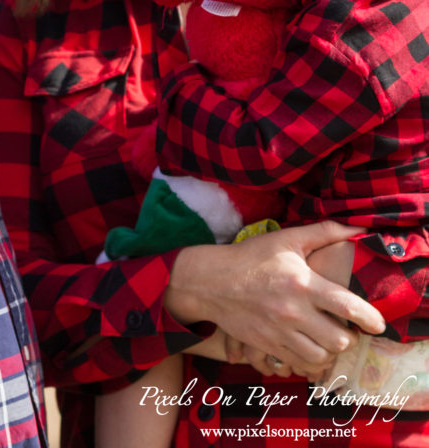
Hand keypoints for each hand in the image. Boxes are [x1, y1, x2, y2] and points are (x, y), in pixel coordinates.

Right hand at [164, 221, 384, 373]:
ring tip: (326, 338)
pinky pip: (298, 364)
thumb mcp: (287, 239)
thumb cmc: (253, 257)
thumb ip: (324, 232)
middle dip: (347, 336)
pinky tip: (307, 346)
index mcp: (302, 283)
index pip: (346, 306)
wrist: (212, 281)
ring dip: (329, 350)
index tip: (378, 324)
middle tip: (344, 327)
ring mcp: (280, 332)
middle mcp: (294, 311)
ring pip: (320, 357)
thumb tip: (357, 226)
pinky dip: (308, 360)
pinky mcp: (268, 346)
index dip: (369, 318)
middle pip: (338, 340)